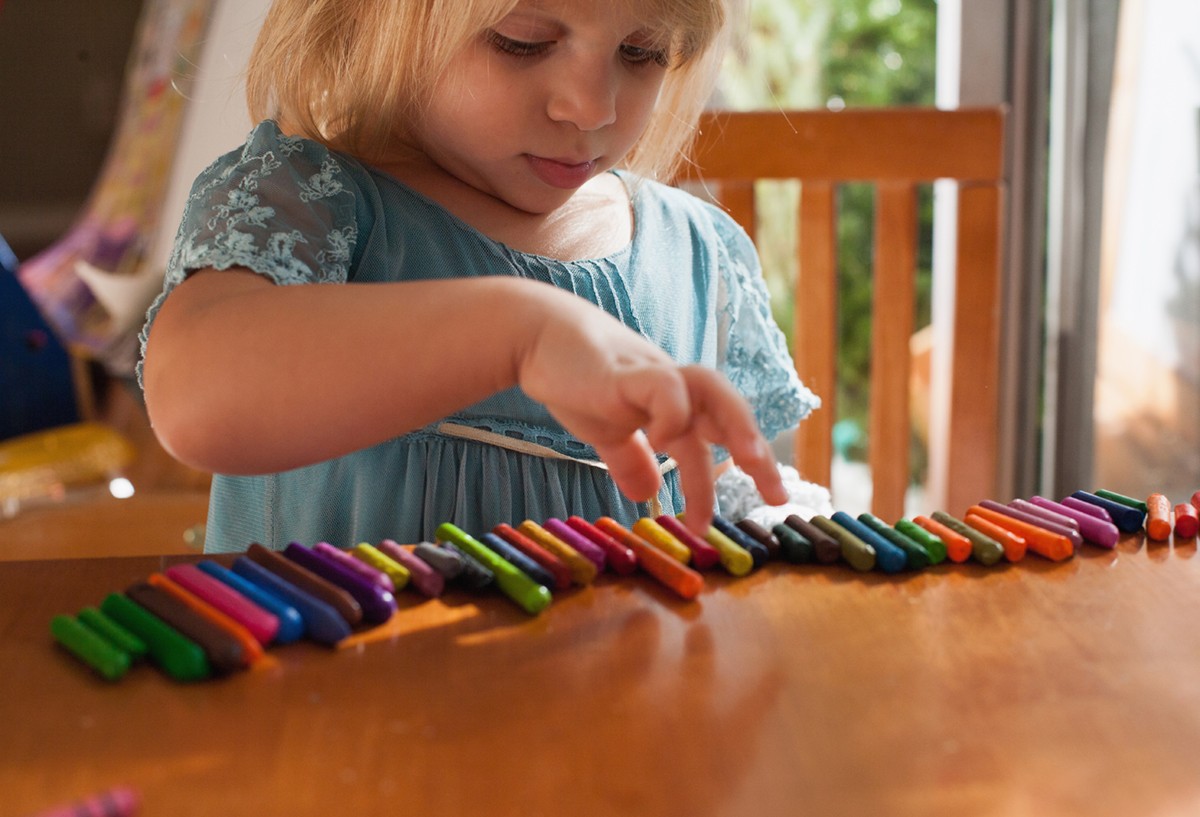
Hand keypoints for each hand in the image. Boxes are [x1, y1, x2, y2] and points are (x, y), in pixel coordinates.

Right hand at [518, 296, 786, 533]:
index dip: (740, 467)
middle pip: (729, 407)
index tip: (760, 503)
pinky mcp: (625, 372)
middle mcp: (671, 385)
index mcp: (671, 400)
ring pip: (712, 391)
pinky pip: (666, 387)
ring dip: (736, 427)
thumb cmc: (571, 376)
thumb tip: (647, 493)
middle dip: (757, 449)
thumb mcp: (605, 428)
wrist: (533, 333)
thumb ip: (628, 458)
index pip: (718, 431)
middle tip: (776, 493)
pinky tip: (660, 442)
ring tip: (747, 466)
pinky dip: (673, 415)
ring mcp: (651, 375)